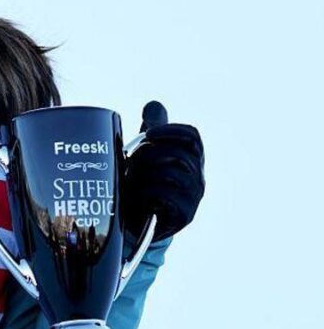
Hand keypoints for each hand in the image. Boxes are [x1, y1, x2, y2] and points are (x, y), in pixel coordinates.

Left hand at [123, 101, 204, 241]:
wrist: (138, 225)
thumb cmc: (143, 185)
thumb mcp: (146, 157)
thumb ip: (152, 132)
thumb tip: (153, 104)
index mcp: (191, 159)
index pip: (192, 136)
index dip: (171, 130)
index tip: (148, 133)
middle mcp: (198, 177)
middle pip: (179, 153)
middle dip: (150, 155)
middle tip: (130, 161)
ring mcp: (194, 197)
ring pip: (173, 173)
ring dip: (145, 173)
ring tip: (130, 179)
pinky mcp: (185, 215)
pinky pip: (167, 195)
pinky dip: (147, 191)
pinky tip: (136, 194)